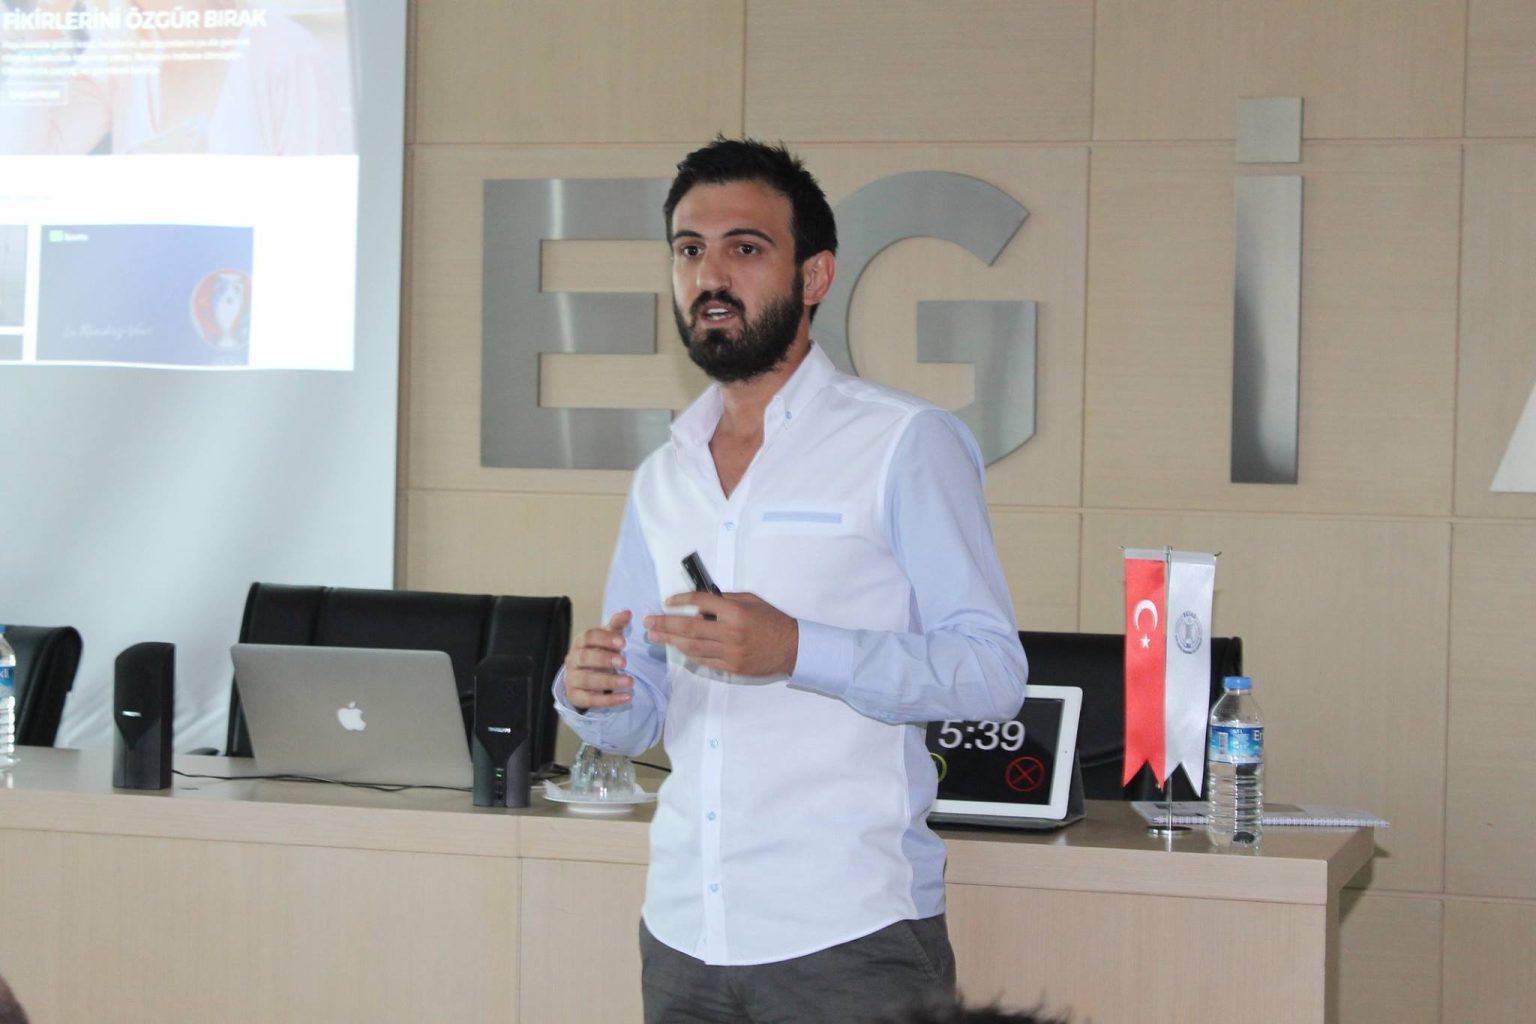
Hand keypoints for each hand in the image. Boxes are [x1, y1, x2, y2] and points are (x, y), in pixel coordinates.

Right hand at [562, 610, 633, 710]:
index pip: (588, 637)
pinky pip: (590, 700)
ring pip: (587, 680)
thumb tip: (627, 612)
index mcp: (580, 642)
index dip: (605, 639)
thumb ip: (617, 625)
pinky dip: (609, 701)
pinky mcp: (576, 697)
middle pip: (584, 657)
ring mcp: (572, 679)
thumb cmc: (599, 653)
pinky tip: (626, 698)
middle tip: (624, 662)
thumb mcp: (608, 638)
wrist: (585, 677)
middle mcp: (573, 660)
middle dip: (604, 659)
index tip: (623, 643)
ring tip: (630, 682)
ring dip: (609, 681)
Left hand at [645, 592, 797, 677]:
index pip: (700, 602)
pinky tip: (678, 648)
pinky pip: (704, 660)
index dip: (681, 600)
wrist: (792, 647)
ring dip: (671, 641)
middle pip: (689, 627)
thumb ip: (725, 600)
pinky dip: (689, 653)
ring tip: (656, 636)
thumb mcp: (751, 601)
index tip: (668, 601)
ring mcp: (730, 652)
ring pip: (693, 646)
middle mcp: (730, 632)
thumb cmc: (772, 621)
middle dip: (665, 624)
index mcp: (735, 611)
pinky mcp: (731, 667)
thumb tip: (700, 603)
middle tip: (649, 622)